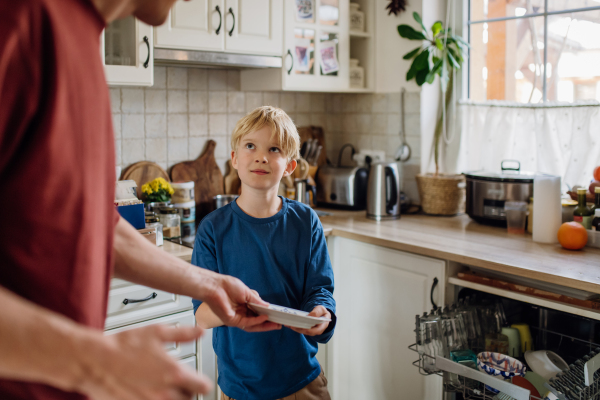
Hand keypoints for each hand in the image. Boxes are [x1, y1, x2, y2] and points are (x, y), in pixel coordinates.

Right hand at [77, 325, 210, 399]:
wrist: (94, 361)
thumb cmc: (122, 346)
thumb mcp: (156, 332)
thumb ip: (183, 334)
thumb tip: (200, 331)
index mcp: (174, 373)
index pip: (203, 387)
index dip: (201, 382)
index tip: (197, 379)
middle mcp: (165, 393)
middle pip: (188, 399)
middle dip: (184, 390)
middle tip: (173, 380)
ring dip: (170, 397)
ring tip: (159, 386)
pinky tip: (145, 392)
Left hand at [202, 273, 280, 331]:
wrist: (215, 286)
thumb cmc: (227, 286)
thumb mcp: (247, 293)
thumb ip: (257, 301)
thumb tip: (268, 306)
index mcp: (243, 305)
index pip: (257, 313)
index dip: (267, 315)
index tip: (276, 315)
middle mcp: (240, 313)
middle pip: (256, 321)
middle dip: (268, 323)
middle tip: (279, 323)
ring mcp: (236, 318)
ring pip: (252, 325)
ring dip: (264, 325)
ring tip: (275, 324)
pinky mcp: (232, 321)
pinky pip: (247, 323)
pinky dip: (256, 321)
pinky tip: (264, 318)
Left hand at [286, 306, 330, 335]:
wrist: (321, 315)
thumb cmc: (322, 312)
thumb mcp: (321, 309)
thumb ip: (317, 312)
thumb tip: (310, 316)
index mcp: (322, 326)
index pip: (316, 331)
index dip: (309, 330)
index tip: (302, 327)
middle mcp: (316, 331)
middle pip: (307, 332)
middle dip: (299, 329)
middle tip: (292, 325)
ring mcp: (311, 331)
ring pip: (302, 331)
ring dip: (295, 328)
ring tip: (288, 324)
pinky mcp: (306, 329)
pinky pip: (300, 329)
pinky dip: (294, 327)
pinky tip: (288, 324)